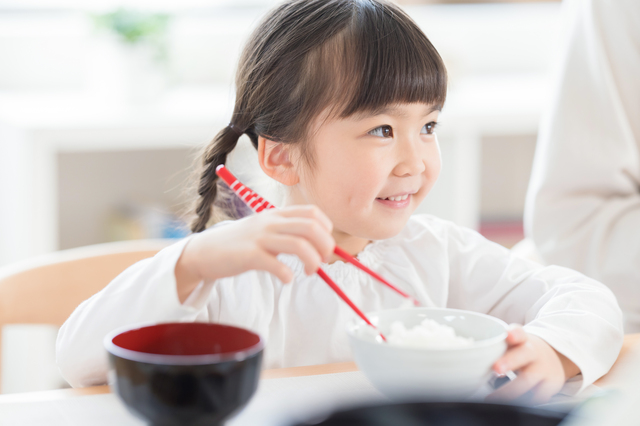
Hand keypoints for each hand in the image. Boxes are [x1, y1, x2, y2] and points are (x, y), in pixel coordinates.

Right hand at [175, 205, 334, 301]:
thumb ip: (286, 233)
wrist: (204, 251)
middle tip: (323, 261)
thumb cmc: (239, 244)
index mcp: (276, 214)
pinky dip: (288, 274)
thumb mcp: (264, 229)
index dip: (326, 228)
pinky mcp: (249, 256)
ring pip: (299, 244)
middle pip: (311, 228)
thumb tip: (318, 247)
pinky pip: (277, 264)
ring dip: (312, 261)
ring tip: (309, 271)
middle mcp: (270, 222)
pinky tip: (286, 278)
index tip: (325, 245)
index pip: (312, 213)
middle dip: (325, 246)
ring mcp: (259, 238)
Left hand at [486, 325, 579, 404]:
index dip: (514, 333)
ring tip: (493, 398)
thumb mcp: (510, 343)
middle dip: (510, 362)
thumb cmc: (520, 350)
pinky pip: (538, 396)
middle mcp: (533, 352)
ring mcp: (544, 368)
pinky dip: (524, 401)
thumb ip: (494, 347)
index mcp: (521, 339)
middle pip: (523, 355)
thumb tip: (467, 358)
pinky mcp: (551, 384)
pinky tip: (512, 405)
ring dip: (510, 391)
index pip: (519, 332)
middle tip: (496, 369)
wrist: (551, 356)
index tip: (509, 335)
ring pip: (529, 380)